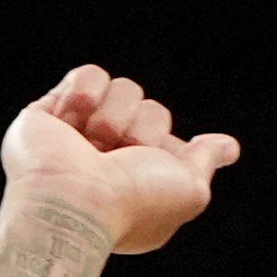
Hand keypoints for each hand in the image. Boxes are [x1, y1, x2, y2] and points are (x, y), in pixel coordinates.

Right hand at [0, 64, 240, 258]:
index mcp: (138, 182)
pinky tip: (71, 122)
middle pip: (151, 111)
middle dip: (143, 129)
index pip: (167, 142)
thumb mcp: (190, 191)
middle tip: (121, 155)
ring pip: (123, 89)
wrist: (74, 200)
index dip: (166, 148)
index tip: (154, 167)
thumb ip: (205, 162)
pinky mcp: (49, 112)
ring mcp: (78, 135)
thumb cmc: (133, 201)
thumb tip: (228, 147)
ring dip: (114, 115)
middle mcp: (108, 159)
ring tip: (94, 143)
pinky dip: (84, 94)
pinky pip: (88, 74)